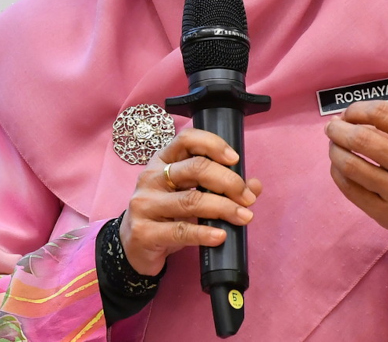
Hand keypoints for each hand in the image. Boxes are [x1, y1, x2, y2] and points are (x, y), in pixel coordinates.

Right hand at [120, 128, 261, 275]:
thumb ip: (220, 187)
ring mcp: (145, 204)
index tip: (235, 159)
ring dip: (224, 208)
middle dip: (228, 181)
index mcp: (162, 160)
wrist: (133, 247)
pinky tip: (221, 236)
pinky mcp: (145, 232)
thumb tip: (255, 186)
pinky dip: (205, 233)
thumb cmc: (165, 214)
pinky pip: (180, 231)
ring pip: (191, 201)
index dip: (213, 144)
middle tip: (247, 197)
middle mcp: (151, 177)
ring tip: (244, 216)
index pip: (186, 140)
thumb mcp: (189, 194)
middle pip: (195, 168)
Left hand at [325, 101, 387, 233]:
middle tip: (332, 128)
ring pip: (350, 166)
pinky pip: (350, 189)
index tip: (347, 113)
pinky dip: (338, 173)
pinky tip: (339, 166)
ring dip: (334, 151)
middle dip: (337, 130)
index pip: (380, 113)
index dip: (356, 109)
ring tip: (335, 146)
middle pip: (360, 139)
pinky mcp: (386, 213)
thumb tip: (344, 119)